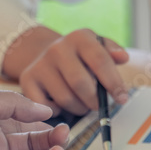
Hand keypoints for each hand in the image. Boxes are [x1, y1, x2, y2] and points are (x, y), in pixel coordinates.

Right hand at [9, 27, 128, 115]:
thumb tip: (123, 57)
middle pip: (80, 83)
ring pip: (65, 99)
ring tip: (82, 103)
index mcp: (80, 38)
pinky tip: (62, 104)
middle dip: (94, 100)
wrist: (47, 54)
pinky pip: (47, 107)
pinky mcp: (27, 80)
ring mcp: (40, 64)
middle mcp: (57, 48)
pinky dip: (58, 111)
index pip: (100, 61)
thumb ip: (113, 52)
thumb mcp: (98, 47)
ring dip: (79, 108)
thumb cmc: (81, 56)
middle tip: (98, 105)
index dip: (114, 83)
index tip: (122, 99)